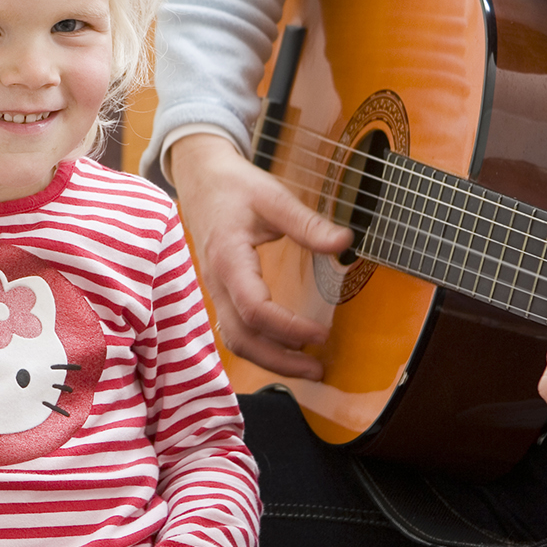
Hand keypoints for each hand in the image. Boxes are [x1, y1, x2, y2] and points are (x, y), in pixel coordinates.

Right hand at [165, 132, 348, 378]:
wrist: (200, 178)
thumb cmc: (234, 186)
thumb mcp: (273, 197)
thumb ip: (308, 223)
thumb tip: (346, 243)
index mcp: (228, 259)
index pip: (255, 309)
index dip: (288, 328)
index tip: (322, 333)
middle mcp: (217, 282)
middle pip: (240, 338)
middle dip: (279, 361)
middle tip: (317, 369)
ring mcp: (215, 290)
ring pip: (234, 339)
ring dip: (269, 359)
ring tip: (306, 367)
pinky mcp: (221, 291)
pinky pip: (234, 329)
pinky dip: (259, 347)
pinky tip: (285, 348)